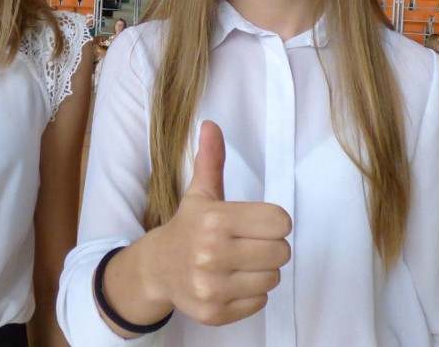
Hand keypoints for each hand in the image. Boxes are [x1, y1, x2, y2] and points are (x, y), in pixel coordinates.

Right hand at [148, 121, 291, 325]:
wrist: (158, 268)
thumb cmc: (188, 227)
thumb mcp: (200, 192)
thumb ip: (211, 160)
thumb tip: (211, 125)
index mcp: (214, 220)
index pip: (280, 222)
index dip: (271, 221)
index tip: (253, 222)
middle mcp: (212, 254)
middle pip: (281, 252)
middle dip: (268, 246)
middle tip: (246, 243)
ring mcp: (212, 287)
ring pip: (272, 278)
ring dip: (261, 270)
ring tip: (238, 262)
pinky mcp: (215, 312)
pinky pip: (260, 302)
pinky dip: (250, 293)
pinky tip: (230, 281)